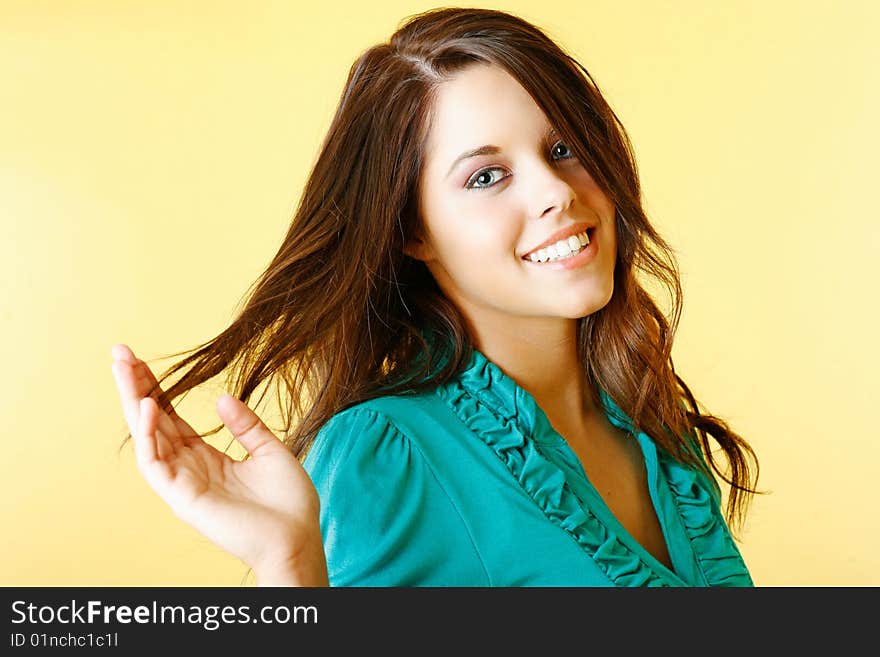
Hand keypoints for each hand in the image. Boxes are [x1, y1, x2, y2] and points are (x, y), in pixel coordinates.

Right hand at [110, 343, 327, 585]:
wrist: (297, 539)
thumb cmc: (288, 503)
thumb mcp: (270, 451)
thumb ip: (246, 426)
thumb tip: (222, 398)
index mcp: (207, 458)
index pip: (172, 417)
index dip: (156, 388)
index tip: (140, 359)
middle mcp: (188, 469)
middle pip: (152, 422)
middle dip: (134, 387)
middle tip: (119, 352)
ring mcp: (182, 484)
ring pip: (146, 438)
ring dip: (133, 403)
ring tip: (124, 368)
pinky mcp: (182, 499)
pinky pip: (154, 464)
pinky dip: (148, 435)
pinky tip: (149, 406)